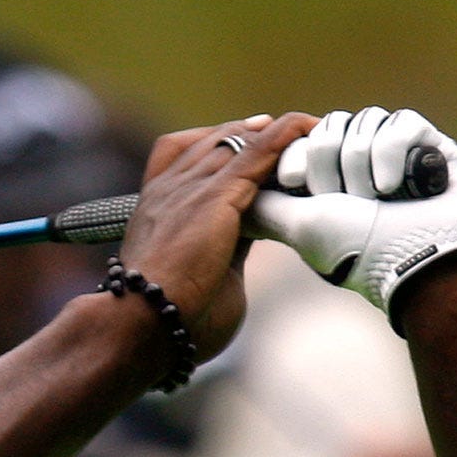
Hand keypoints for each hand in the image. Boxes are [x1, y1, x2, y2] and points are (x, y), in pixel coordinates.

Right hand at [116, 114, 316, 369]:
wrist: (140, 326)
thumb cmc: (166, 322)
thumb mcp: (198, 276)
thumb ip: (225, 249)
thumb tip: (253, 236)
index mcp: (155, 209)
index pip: (188, 154)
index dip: (224, 143)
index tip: (261, 144)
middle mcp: (169, 188)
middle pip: (218, 139)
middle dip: (257, 137)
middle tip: (298, 144)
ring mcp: (191, 186)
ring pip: (241, 137)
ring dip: (279, 137)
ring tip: (317, 139)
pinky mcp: (218, 193)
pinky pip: (263, 147)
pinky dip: (291, 134)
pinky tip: (315, 130)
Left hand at [249, 108, 456, 331]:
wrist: (423, 260)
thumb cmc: (358, 249)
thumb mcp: (299, 226)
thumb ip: (265, 204)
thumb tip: (239, 192)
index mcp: (325, 183)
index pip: (299, 139)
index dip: (295, 156)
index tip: (292, 180)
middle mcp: (359, 165)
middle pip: (328, 127)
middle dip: (329, 165)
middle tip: (344, 200)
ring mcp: (396, 154)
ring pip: (363, 122)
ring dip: (362, 165)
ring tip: (377, 197)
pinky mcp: (431, 145)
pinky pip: (401, 122)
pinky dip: (394, 153)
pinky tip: (396, 185)